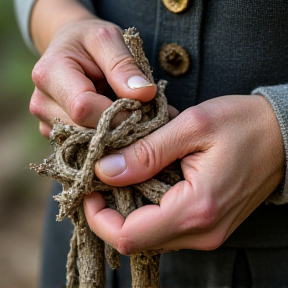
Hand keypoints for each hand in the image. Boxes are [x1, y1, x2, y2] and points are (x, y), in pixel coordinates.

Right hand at [29, 1, 155, 136]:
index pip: (83, 108)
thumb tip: (144, 93)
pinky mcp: (55, 133)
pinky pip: (82, 146)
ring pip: (84, 142)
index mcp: (49, 74)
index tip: (137, 109)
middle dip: (112, 126)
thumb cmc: (88, 42)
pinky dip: (100, 139)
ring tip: (118, 114)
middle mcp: (41, 102)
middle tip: (131, 113)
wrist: (69, 49)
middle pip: (83, 129)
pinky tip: (107, 123)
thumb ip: (124, 66)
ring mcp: (46, 121)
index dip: (115, 114)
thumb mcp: (107, 39)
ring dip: (108, 134)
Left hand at [84, 95, 284, 253]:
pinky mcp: (207, 224)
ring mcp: (206, 232)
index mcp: (196, 208)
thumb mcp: (191, 127)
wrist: (282, 136)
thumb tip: (107, 170)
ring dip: (128, 209)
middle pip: (136, 238)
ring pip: (149, 234)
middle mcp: (201, 231)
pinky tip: (147, 181)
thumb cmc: (243, 125)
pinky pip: (165, 227)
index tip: (91, 189)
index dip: (99, 217)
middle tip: (103, 178)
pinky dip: (147, 208)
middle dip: (110, 212)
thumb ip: (146, 152)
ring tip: (124, 175)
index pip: (129, 236)